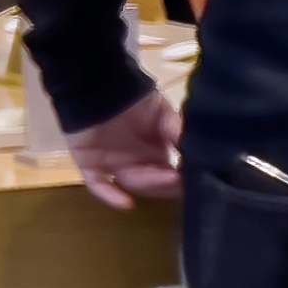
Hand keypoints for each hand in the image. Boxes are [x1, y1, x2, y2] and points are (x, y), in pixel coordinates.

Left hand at [66, 91, 182, 208]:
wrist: (96, 84)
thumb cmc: (131, 96)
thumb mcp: (162, 112)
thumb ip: (176, 130)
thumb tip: (192, 148)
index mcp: (155, 154)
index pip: (172, 177)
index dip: (183, 180)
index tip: (197, 178)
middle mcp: (136, 163)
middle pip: (155, 185)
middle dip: (167, 183)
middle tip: (178, 177)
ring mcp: (113, 165)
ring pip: (133, 184)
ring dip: (150, 183)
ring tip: (166, 176)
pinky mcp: (90, 164)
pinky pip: (99, 185)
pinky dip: (111, 196)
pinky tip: (126, 203)